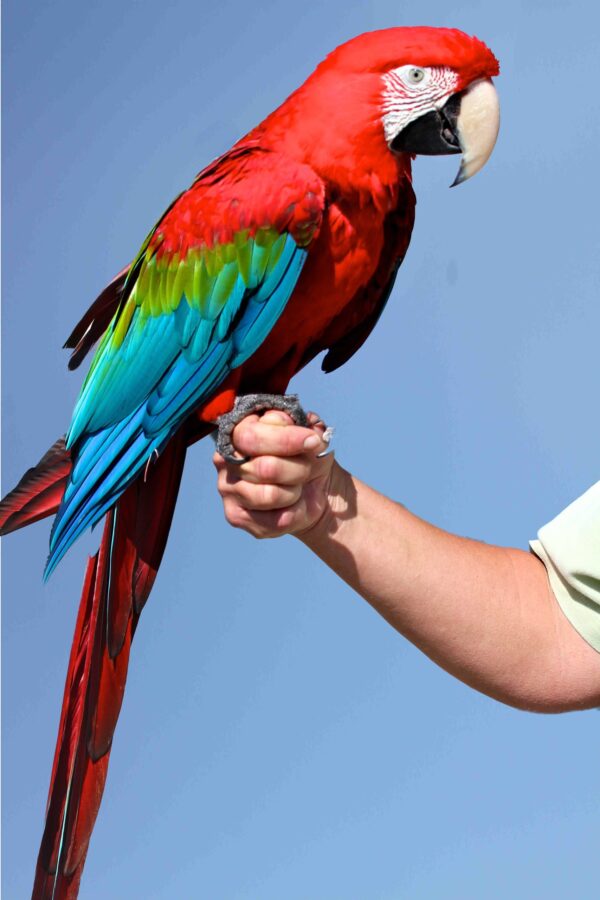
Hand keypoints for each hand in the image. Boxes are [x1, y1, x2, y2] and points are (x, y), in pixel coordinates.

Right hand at [213, 409, 335, 538]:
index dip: (286, 439)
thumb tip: (309, 432)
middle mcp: (225, 458)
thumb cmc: (308, 458)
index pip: (252, 435)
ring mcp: (227, 488)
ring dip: (295, 492)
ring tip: (297, 487)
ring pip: (270, 495)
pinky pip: (275, 520)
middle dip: (298, 469)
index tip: (313, 442)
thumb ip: (308, 429)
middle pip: (265, 467)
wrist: (316, 491)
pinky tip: (292, 505)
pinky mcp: (234, 515)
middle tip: (307, 469)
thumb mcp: (313, 437)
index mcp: (239, 430)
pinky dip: (295, 512)